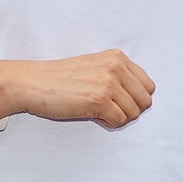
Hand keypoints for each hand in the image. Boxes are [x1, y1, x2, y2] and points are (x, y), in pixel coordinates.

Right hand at [0, 51, 155, 128]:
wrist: (34, 83)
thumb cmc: (61, 79)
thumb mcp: (95, 66)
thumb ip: (118, 75)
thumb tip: (140, 99)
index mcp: (117, 57)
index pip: (148, 86)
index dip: (135, 98)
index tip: (117, 101)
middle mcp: (115, 67)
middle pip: (145, 101)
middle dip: (129, 110)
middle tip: (108, 109)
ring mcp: (108, 83)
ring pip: (134, 113)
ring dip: (118, 118)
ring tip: (98, 111)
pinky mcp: (99, 100)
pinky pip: (120, 121)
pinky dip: (108, 123)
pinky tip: (93, 115)